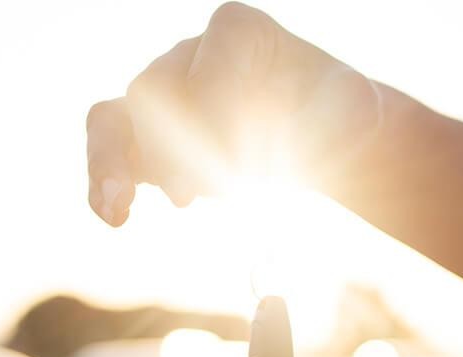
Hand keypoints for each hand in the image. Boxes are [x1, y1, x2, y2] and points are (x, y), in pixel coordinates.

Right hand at [86, 2, 381, 224]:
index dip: (220, 109)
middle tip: (217, 190)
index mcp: (240, 32)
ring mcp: (162, 95)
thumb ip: (354, 108)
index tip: (249, 163)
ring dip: (115, 164)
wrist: (313, 139)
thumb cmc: (336, 118)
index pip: (210, 61)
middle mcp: (189, 55)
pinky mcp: (146, 138)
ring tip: (123, 206)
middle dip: (178, 146)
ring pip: (116, 118)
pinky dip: (104, 182)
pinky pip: (108, 148)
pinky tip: (114, 218)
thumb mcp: (358, 110)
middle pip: (157, 91)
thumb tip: (354, 114)